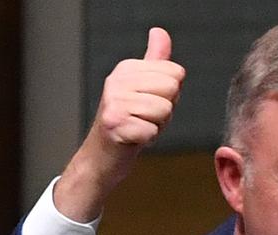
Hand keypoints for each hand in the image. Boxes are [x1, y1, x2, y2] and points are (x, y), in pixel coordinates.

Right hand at [55, 28, 185, 221]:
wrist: (102, 158)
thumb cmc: (129, 123)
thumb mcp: (143, 88)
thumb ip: (155, 62)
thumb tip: (160, 33)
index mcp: (126, 69)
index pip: (176, 73)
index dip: (170, 94)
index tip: (149, 103)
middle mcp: (117, 81)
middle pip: (172, 89)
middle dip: (166, 110)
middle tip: (144, 118)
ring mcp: (114, 103)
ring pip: (164, 110)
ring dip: (156, 125)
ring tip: (138, 127)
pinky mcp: (115, 126)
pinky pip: (153, 131)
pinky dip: (147, 140)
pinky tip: (132, 139)